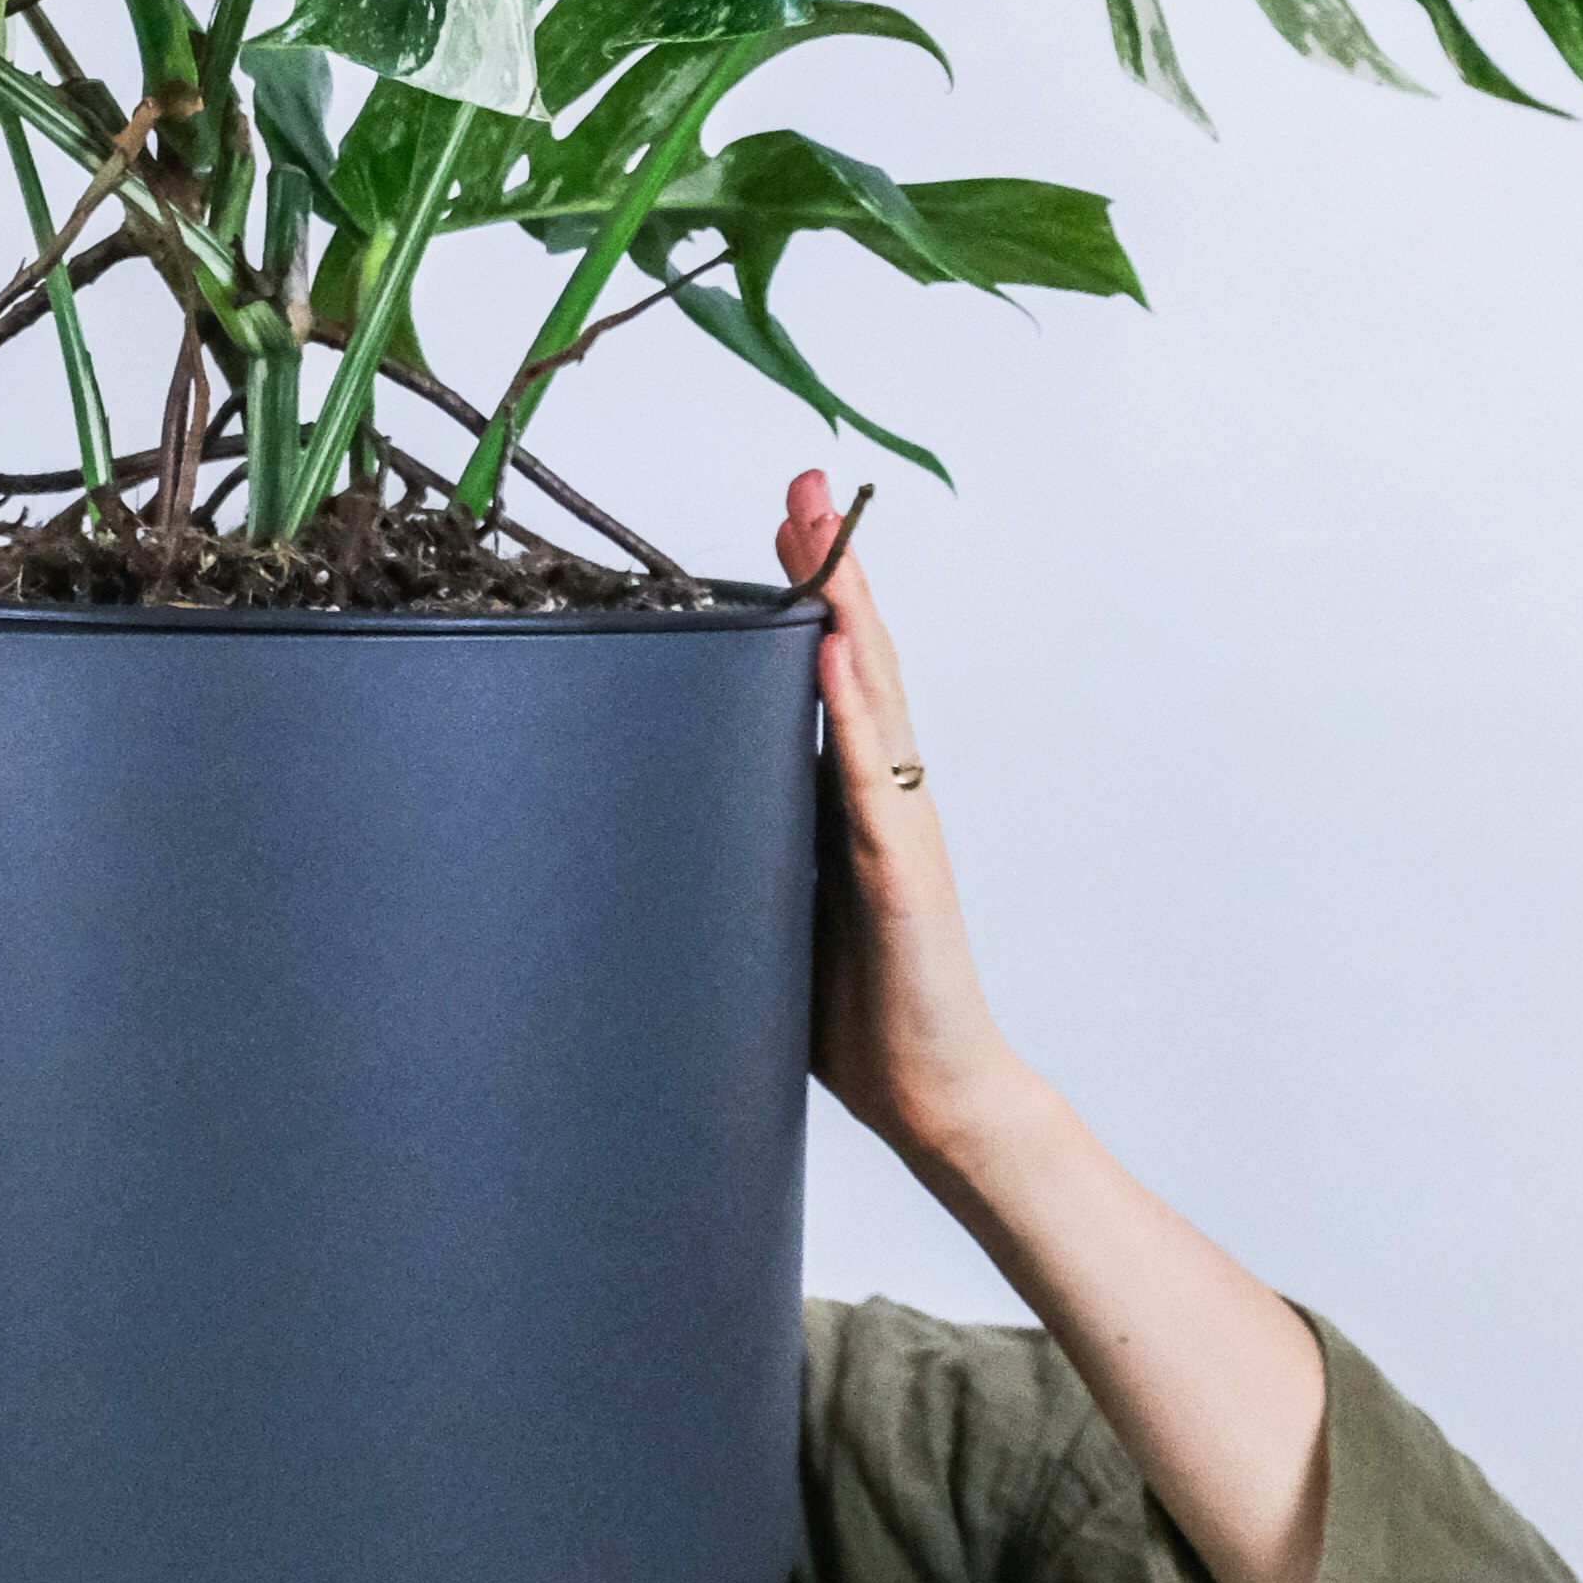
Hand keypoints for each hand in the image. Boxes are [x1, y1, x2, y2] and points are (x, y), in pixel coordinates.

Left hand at [777, 467, 1034, 1181]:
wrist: (935, 1100)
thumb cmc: (853, 1010)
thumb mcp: (773, 904)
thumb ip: (736, 847)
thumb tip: (647, 808)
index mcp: (849, 798)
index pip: (830, 672)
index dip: (813, 591)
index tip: (789, 514)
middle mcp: (882, 795)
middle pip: (857, 658)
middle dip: (832, 565)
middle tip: (804, 483)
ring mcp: (899, 830)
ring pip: (873, 698)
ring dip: (847, 609)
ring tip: (820, 531)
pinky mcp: (904, 880)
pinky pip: (874, 783)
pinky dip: (854, 713)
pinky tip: (836, 656)